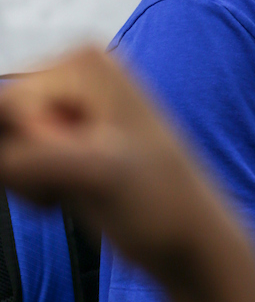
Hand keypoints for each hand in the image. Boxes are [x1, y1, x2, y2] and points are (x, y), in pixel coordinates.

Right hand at [0, 47, 234, 282]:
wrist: (189, 239)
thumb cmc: (161, 205)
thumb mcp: (97, 174)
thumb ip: (32, 155)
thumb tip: (0, 155)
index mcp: (83, 62)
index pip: (8, 103)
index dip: (26, 150)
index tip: (66, 169)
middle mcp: (74, 73)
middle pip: (4, 121)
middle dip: (23, 164)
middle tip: (71, 184)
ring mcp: (70, 106)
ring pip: (7, 145)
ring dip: (27, 180)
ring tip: (76, 189)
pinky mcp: (65, 140)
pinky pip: (17, 161)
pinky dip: (33, 187)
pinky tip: (70, 194)